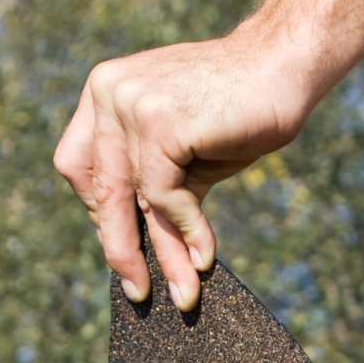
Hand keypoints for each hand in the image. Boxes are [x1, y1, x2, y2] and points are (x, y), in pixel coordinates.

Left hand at [55, 0, 363, 310]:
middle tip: (139, 291)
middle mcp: (108, 91)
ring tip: (183, 293)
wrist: (282, 70)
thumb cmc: (236, 112)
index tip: (125, 248)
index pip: (81, 167)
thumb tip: (140, 253)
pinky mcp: (159, 122)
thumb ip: (154, 187)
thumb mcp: (183, 154)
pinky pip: (163, 195)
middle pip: (98, 188)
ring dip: (162, 253)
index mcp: (103, 93)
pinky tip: (205, 255)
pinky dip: (187, 230)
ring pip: (132, 198)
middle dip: (120, 247)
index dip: (100, 213)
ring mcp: (130, 103)